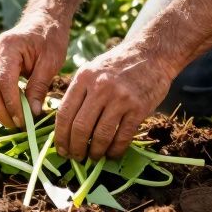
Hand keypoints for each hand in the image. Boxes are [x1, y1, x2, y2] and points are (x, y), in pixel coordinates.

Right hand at [0, 14, 69, 127]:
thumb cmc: (50, 39)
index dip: (12, 105)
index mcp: (8, 46)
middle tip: (18, 126)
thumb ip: (39, 87)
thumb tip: (32, 114)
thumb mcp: (51, 62)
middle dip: (1, 111)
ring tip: (13, 120)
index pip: (4, 82)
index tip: (24, 121)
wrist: (42, 21)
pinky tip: (7, 110)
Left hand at [55, 41, 175, 160]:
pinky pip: (123, 136)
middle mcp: (100, 87)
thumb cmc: (117, 65)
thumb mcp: (92, 70)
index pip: (64, 113)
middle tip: (76, 157)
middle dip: (75, 148)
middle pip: (80, 127)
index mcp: (84, 78)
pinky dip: (115, 150)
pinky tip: (112, 154)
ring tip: (93, 157)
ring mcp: (120, 98)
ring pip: (101, 135)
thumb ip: (79, 93)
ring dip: (95, 152)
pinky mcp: (138, 108)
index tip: (61, 149)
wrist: (151, 54)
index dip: (61, 136)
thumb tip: (64, 125)